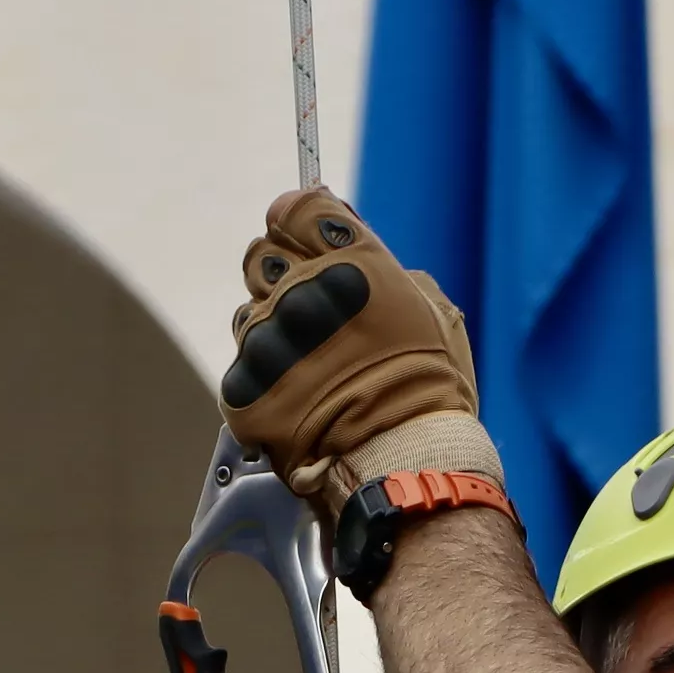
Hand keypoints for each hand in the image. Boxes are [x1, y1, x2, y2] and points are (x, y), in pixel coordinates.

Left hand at [221, 188, 480, 515]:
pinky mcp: (246, 387)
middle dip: (279, 278)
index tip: (300, 238)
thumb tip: (352, 252)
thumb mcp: (433, 311)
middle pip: (261, 257)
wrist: (405, 464)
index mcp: (353, 264)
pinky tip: (298, 404)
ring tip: (313, 374)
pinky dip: (263, 386)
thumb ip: (386, 270)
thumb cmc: (428, 389)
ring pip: (248, 318)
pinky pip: (240, 370)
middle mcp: (304, 293)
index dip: (295, 220)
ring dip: (274, 338)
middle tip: (310, 316)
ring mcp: (270, 341)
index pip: (296, 208)